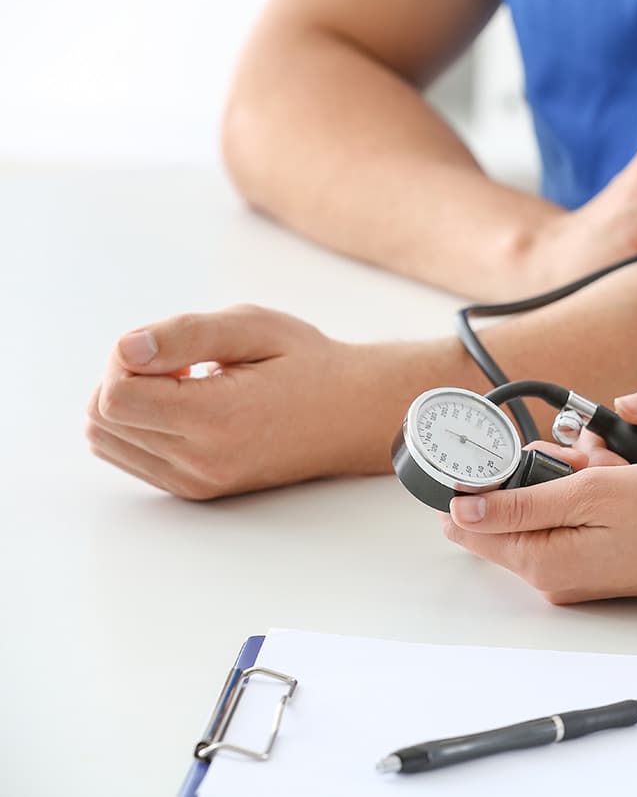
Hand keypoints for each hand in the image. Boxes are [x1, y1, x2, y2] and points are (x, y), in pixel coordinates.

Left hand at [85, 305, 399, 498]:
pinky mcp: (196, 488)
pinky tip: (188, 406)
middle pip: (102, 418)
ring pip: (107, 439)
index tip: (177, 350)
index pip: (113, 394)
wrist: (355, 415)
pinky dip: (141, 424)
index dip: (128, 358)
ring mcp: (197, 481)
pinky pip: (130, 455)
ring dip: (130, 403)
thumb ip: (185, 333)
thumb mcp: (255, 328)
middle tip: (183, 364)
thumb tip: (125, 349)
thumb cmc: (312, 366)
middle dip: (124, 378)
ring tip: (187, 386)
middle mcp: (201, 462)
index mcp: (216, 420)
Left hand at [441, 455, 636, 610]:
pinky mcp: (595, 564)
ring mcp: (575, 573)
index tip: (496, 453)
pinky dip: (587, 494)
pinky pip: (570, 519)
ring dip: (566, 479)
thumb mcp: (592, 494)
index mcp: (542, 562)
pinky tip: (617, 480)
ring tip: (608, 467)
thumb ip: (521, 504)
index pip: (468, 527)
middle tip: (581, 458)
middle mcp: (552, 577)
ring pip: (542, 510)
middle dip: (534, 474)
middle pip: (507, 514)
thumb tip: (461, 510)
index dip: (472, 484)